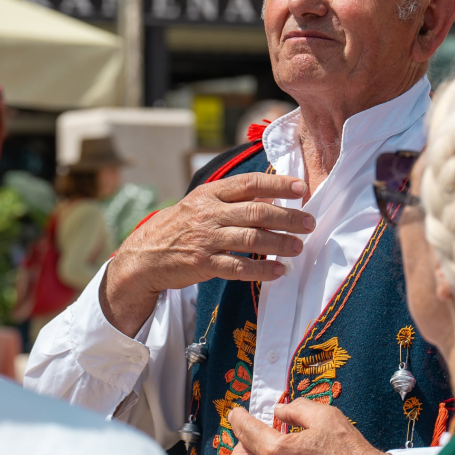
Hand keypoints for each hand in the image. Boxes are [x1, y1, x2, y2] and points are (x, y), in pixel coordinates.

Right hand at [102, 173, 314, 336]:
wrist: (144, 256)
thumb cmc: (179, 227)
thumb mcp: (200, 204)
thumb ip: (231, 199)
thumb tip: (271, 196)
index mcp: (209, 193)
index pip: (249, 183)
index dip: (278, 184)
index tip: (301, 188)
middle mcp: (208, 213)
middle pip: (256, 211)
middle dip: (287, 217)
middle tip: (309, 223)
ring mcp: (205, 238)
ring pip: (250, 238)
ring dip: (279, 243)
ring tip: (298, 247)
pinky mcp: (202, 264)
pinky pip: (238, 267)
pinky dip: (261, 269)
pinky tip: (278, 271)